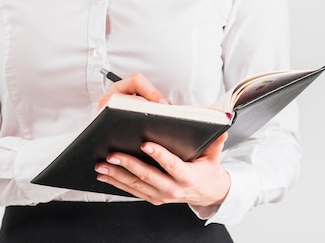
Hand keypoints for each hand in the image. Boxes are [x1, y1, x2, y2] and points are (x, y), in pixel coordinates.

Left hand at [97, 72, 229, 207]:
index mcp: (188, 177)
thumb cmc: (207, 168)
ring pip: (136, 185)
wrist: (208, 193)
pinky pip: (132, 191)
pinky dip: (117, 183)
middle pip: (147, 176)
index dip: (158, 155)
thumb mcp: (214, 154)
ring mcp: (161, 196)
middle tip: (112, 155)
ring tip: (101, 165)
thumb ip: (216, 141)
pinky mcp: (153, 198)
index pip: (171, 165)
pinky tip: (104, 175)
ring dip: (116, 176)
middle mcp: (173, 189)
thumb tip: (222, 125)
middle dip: (128, 165)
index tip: (145, 144)